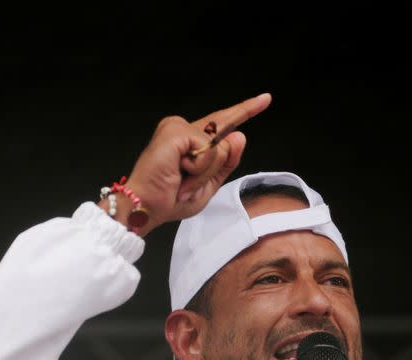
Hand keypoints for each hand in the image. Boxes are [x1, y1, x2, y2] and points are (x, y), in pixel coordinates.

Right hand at [123, 93, 271, 235]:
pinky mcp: (176, 131)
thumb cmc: (170, 200)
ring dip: (204, 174)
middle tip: (184, 181)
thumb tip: (240, 135)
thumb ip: (226, 163)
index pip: (223, 124)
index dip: (245, 111)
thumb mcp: (208, 185)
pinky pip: (208, 151)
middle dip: (211, 168)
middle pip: (224, 137)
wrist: (146, 207)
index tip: (265, 99)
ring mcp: (179, 127)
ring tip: (181, 181)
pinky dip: (199, 170)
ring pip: (219, 148)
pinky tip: (179, 172)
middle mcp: (184, 129)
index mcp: (192, 142)